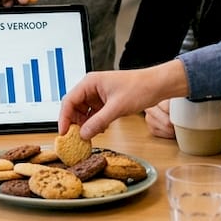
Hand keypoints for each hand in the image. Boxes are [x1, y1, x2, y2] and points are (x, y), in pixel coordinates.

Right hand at [59, 62, 188, 139]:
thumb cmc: (139, 87)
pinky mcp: (106, 101)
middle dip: (74, 122)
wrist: (157, 86)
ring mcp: (98, 94)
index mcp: (90, 82)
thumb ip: (98, 122)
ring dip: (85, 124)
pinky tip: (100, 130)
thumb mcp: (116, 108)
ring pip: (84, 112)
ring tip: (88, 135)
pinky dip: (94, 123)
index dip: (64, 117)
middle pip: (74, 107)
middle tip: (76, 138)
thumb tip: (83, 134)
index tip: (63, 132)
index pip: (69, 100)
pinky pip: (94, 114)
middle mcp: (91, 87)